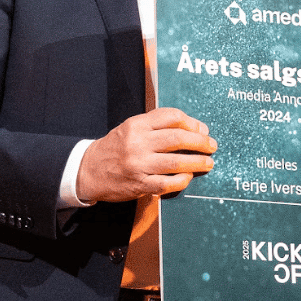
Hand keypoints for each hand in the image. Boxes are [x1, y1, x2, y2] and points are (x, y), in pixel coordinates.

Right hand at [76, 108, 216, 203]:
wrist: (88, 170)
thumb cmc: (115, 147)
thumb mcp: (131, 128)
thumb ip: (156, 125)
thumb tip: (193, 129)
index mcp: (137, 125)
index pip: (171, 117)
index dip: (192, 123)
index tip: (202, 130)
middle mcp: (137, 143)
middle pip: (178, 138)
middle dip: (200, 142)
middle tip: (211, 146)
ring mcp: (138, 165)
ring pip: (176, 162)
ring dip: (197, 163)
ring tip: (208, 163)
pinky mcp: (139, 184)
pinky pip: (167, 183)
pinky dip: (182, 180)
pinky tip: (188, 177)